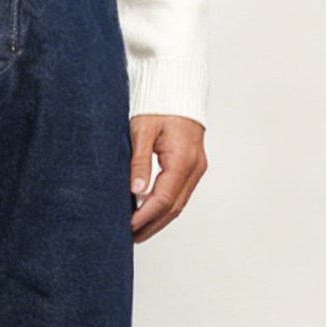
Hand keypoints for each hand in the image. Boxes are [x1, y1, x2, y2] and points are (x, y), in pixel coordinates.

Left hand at [128, 114, 205, 242]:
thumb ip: (139, 162)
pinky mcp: (194, 166)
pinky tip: (150, 213)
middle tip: (130, 237)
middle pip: (174, 207)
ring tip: (138, 231)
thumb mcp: (142, 130)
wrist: (178, 89)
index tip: (128, 226)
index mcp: (183, 159)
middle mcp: (195, 167)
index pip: (164, 198)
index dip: (145, 216)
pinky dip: (165, 207)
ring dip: (159, 220)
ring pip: (179, 204)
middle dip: (151, 225)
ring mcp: (197, 168)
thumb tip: (136, 192)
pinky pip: (181, 194)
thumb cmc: (159, 105)